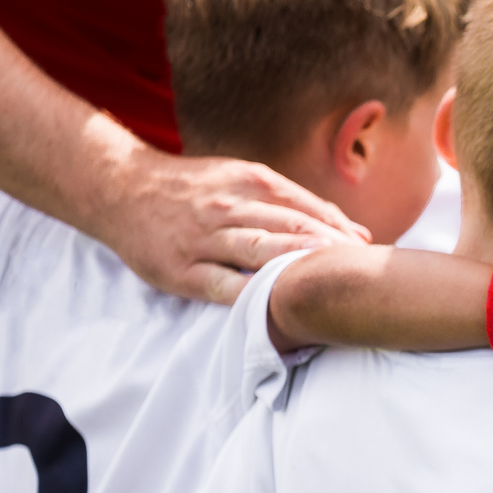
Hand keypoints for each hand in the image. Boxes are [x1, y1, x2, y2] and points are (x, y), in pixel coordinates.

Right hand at [97, 147, 368, 305]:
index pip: (308, 209)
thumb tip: (358, 232)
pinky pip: (222, 286)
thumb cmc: (196, 191)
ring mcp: (203, 238)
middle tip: (365, 275)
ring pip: (260, 254)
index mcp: (251, 182)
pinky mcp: (180, 269)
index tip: (372, 255)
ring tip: (332, 288)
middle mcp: (230, 207)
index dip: (342, 232)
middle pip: (291, 229)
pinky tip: (279, 311)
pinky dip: (251, 298)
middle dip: (331, 252)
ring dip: (299, 269)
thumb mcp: (244, 181)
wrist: (120, 188)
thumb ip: (297, 205)